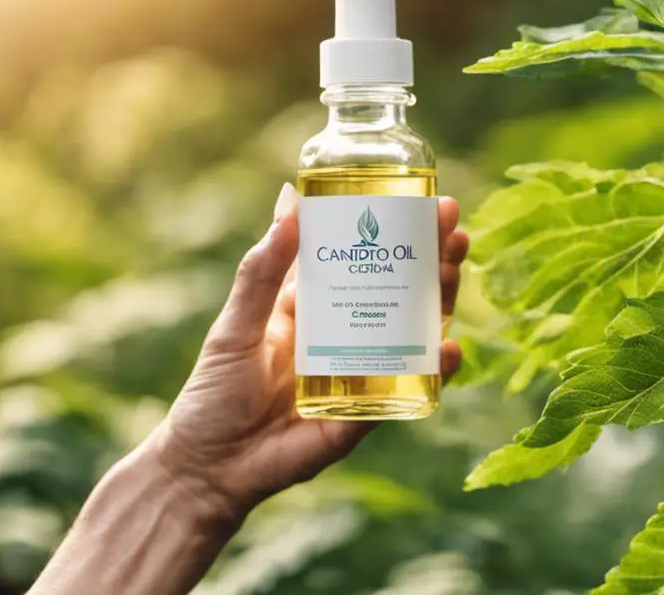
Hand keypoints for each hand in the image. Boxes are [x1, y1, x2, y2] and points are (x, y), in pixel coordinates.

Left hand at [148, 182, 469, 520]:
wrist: (209, 467)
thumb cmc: (214, 392)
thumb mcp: (238, 322)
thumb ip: (263, 267)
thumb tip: (290, 196)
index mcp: (312, 307)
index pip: (364, 260)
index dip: (396, 232)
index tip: (426, 202)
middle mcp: (344, 335)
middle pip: (401, 291)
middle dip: (432, 259)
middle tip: (453, 229)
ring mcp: (362, 373)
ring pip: (414, 331)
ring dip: (441, 302)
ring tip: (453, 270)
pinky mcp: (369, 414)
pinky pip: (410, 388)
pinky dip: (435, 369)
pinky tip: (449, 348)